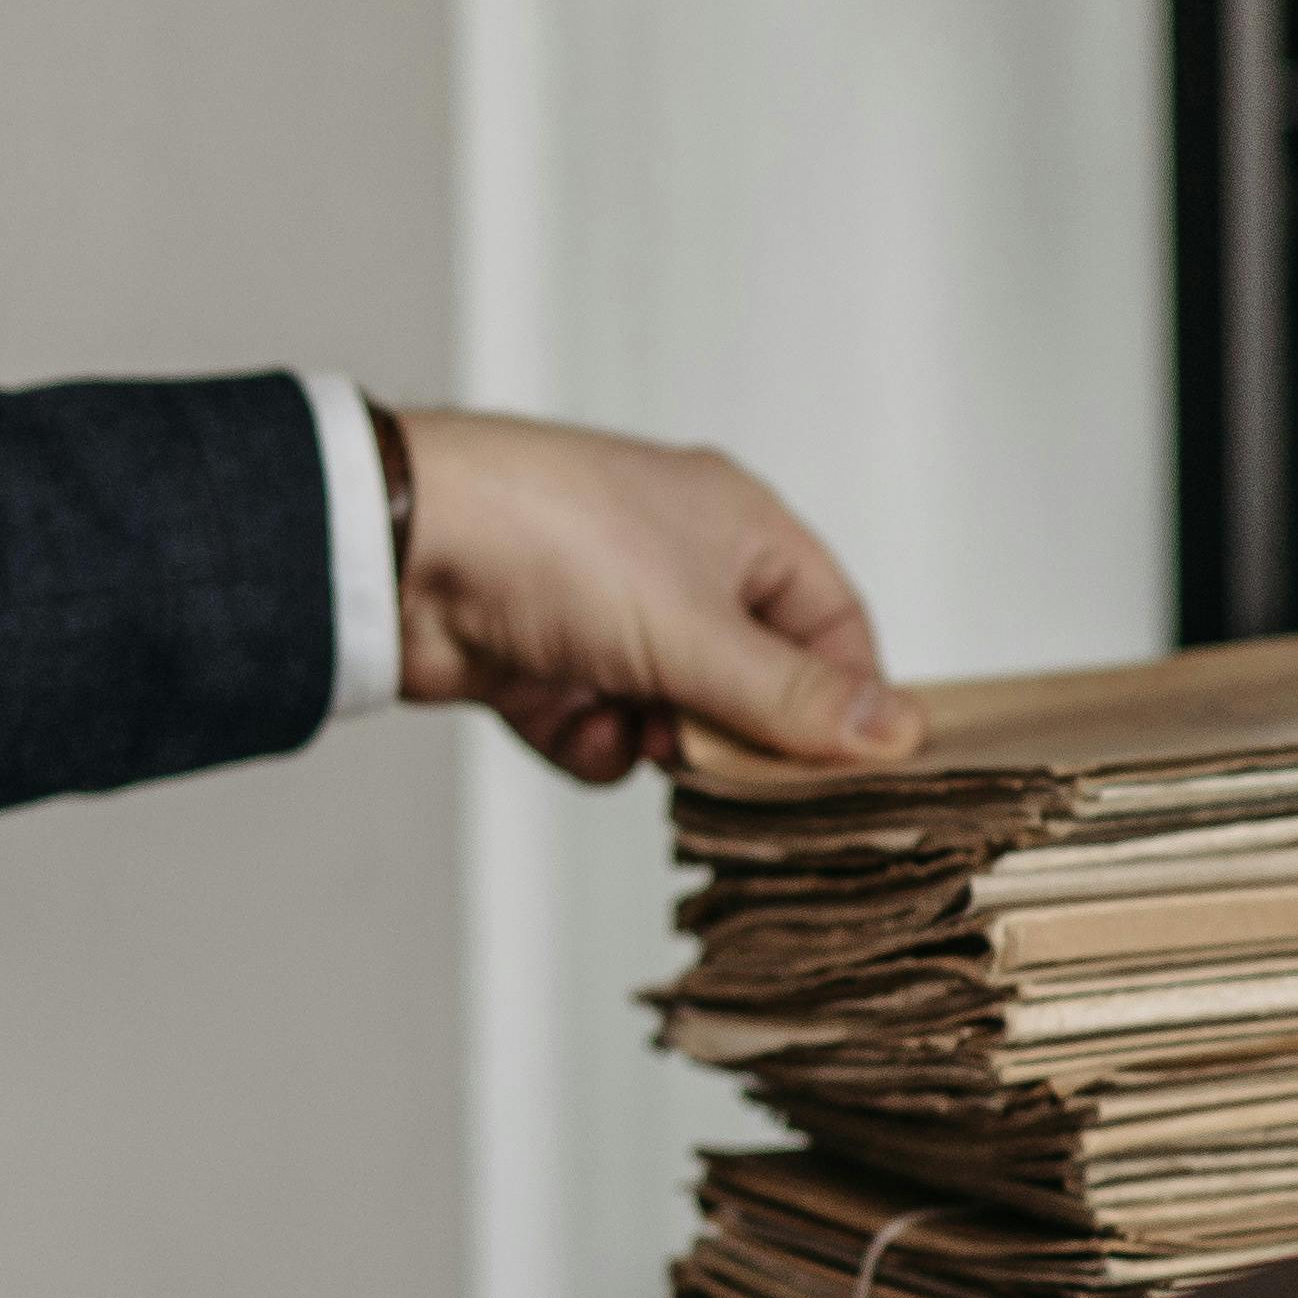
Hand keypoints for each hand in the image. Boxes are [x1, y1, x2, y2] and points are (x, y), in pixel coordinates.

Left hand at [387, 408, 920, 784]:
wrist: (398, 550)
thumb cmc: (553, 544)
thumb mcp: (696, 633)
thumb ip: (794, 698)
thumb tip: (899, 732)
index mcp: (737, 528)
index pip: (833, 623)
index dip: (845, 697)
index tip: (854, 770)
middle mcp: (679, 567)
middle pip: (754, 681)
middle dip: (740, 733)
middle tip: (734, 768)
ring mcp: (608, 617)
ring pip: (676, 717)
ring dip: (663, 743)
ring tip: (644, 734)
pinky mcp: (545, 665)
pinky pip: (601, 733)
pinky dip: (593, 744)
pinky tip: (573, 724)